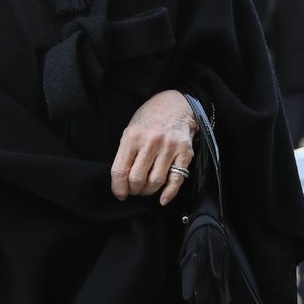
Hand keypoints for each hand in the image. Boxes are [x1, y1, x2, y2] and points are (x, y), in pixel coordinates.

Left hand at [111, 90, 196, 206]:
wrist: (176, 104)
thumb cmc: (150, 119)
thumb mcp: (131, 130)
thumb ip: (126, 153)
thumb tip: (122, 181)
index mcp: (132, 136)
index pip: (120, 171)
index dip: (118, 188)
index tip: (120, 194)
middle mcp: (151, 141)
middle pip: (137, 179)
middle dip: (134, 190)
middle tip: (135, 190)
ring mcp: (169, 147)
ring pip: (155, 182)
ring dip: (149, 191)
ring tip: (146, 189)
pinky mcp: (184, 152)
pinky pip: (176, 180)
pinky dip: (168, 193)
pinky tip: (162, 199)